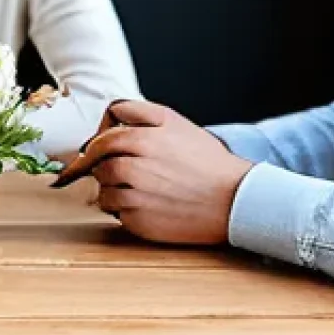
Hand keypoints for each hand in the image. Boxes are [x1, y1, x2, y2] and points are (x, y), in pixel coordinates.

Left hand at [50, 99, 253, 245]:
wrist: (236, 200)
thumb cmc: (205, 160)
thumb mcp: (173, 121)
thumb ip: (136, 112)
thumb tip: (106, 119)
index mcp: (140, 139)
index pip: (100, 138)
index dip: (98, 142)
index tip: (100, 150)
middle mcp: (133, 167)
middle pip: (97, 164)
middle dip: (105, 165)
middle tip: (124, 170)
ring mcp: (135, 197)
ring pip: (102, 190)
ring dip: (113, 188)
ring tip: (140, 188)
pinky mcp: (139, 222)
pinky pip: (116, 213)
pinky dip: (124, 210)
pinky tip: (148, 205)